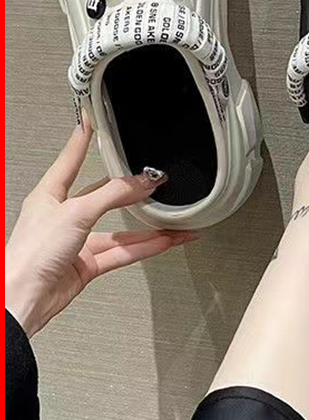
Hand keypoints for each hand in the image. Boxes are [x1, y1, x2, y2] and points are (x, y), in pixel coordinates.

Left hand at [5, 120, 196, 336]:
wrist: (21, 299)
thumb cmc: (29, 255)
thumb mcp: (76, 212)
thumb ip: (113, 195)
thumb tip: (143, 181)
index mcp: (50, 195)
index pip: (70, 159)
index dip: (83, 139)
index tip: (93, 120)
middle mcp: (64, 217)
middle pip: (105, 197)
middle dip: (133, 191)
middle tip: (156, 180)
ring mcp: (77, 242)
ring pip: (121, 230)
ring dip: (149, 227)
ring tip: (175, 220)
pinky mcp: (88, 264)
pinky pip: (124, 252)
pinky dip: (147, 247)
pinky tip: (166, 241)